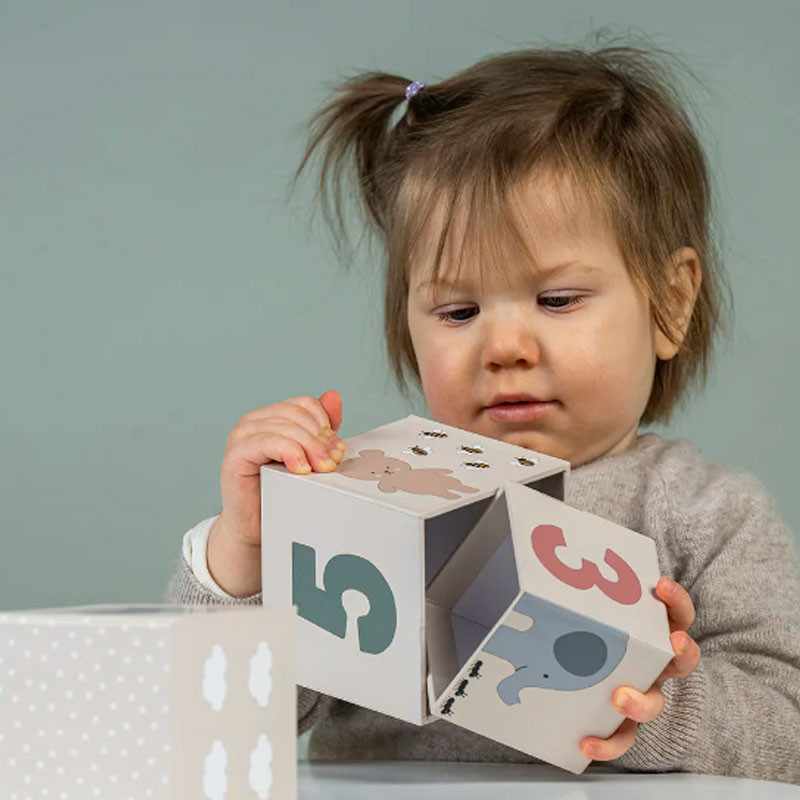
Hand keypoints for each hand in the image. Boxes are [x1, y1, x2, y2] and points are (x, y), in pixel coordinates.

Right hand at [215, 389, 345, 548]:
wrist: (255, 525)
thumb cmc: (280, 491)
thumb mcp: (308, 455)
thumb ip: (321, 428)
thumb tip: (333, 396)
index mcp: (271, 416)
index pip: (304, 404)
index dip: (325, 424)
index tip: (337, 449)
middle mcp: (254, 421)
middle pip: (297, 415)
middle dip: (321, 439)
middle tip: (333, 462)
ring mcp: (242, 435)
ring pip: (286, 427)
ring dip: (311, 447)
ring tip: (322, 468)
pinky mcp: (236, 453)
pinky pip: (268, 442)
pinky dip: (290, 453)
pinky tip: (301, 469)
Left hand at [579, 576, 701, 760]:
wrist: (589, 676)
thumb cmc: (596, 631)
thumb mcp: (598, 608)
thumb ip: (587, 582)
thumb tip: (556, 541)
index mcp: (654, 633)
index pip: (678, 614)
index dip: (675, 601)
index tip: (662, 586)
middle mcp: (655, 664)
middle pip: (680, 661)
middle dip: (681, 651)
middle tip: (672, 641)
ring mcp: (643, 692)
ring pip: (654, 703)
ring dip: (641, 702)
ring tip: (620, 698)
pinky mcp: (623, 722)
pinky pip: (622, 738)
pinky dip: (608, 744)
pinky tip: (586, 742)